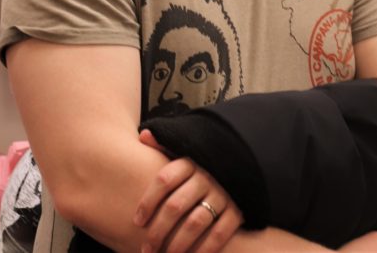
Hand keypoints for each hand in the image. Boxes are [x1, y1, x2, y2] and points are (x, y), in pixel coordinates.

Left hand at [134, 129, 242, 252]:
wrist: (240, 166)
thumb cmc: (199, 168)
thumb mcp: (183, 152)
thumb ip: (163, 146)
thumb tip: (144, 135)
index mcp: (191, 162)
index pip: (164, 180)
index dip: (148, 202)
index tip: (136, 221)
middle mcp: (207, 177)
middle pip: (176, 206)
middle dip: (157, 231)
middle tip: (145, 249)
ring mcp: (224, 194)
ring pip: (196, 222)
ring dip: (177, 244)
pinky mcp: (237, 210)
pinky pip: (220, 232)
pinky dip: (205, 248)